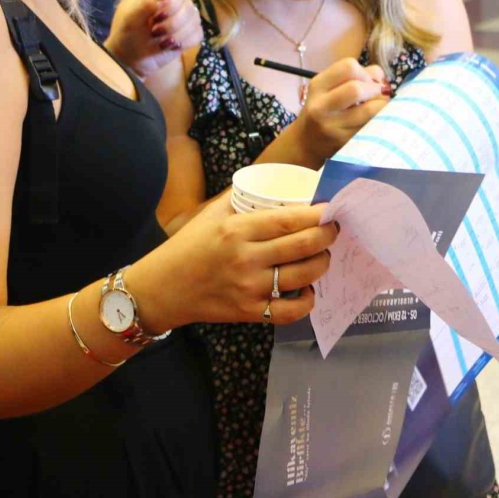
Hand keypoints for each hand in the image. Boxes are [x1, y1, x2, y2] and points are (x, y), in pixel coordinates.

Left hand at [105, 0, 202, 78]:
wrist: (129, 57)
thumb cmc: (126, 34)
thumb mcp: (128, 18)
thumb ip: (144, 4)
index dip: (171, 5)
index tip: (156, 18)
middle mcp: (174, 1)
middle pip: (189, 8)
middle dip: (172, 25)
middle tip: (154, 33)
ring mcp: (183, 17)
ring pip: (195, 22)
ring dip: (177, 35)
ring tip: (160, 41)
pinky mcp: (188, 33)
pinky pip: (197, 35)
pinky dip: (184, 43)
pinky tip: (170, 46)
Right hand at [130, 194, 337, 329]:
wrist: (164, 287)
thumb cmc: (189, 244)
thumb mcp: (211, 213)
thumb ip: (241, 198)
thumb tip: (276, 185)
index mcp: (237, 229)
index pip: (289, 220)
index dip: (316, 215)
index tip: (330, 210)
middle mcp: (246, 258)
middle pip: (302, 246)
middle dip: (327, 236)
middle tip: (334, 230)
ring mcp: (249, 288)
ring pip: (303, 276)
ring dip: (322, 263)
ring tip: (324, 255)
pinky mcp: (249, 312)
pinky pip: (290, 311)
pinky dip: (307, 301)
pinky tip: (308, 290)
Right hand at [295, 58, 390, 162]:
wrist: (306, 141)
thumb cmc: (323, 109)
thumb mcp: (327, 88)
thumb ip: (353, 76)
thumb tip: (381, 77)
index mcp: (318, 85)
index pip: (349, 67)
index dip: (366, 72)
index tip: (369, 81)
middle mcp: (321, 106)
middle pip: (357, 89)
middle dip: (376, 89)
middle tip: (379, 94)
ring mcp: (332, 126)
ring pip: (370, 110)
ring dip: (383, 105)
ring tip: (381, 106)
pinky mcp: (344, 142)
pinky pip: (372, 126)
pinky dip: (381, 119)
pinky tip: (377, 119)